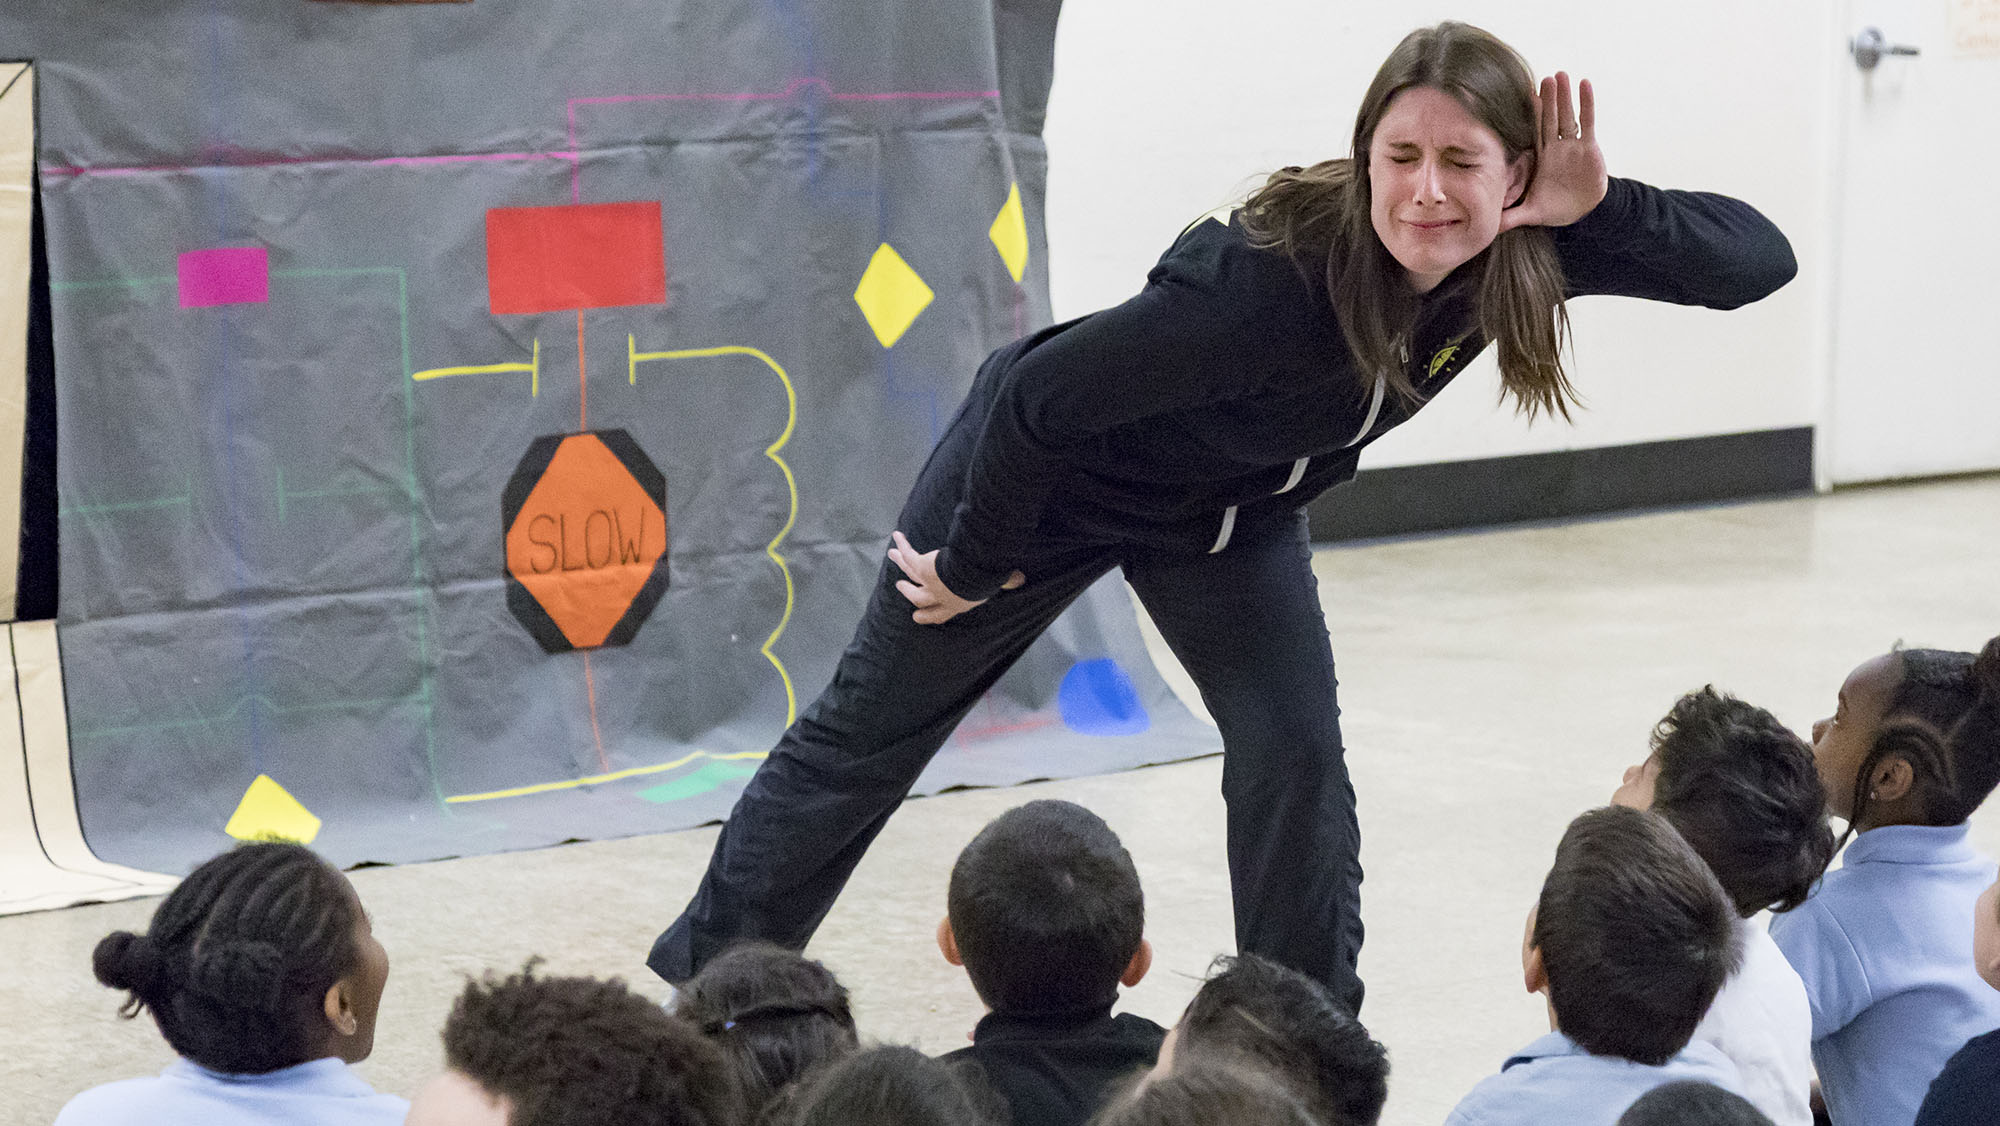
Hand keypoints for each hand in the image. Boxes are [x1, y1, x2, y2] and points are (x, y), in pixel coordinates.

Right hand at [887, 531, 1024, 625]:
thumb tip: (1021, 580)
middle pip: (918, 598)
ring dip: (901, 565)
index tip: (918, 617)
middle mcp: (938, 595)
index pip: (939, 614)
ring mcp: (927, 582)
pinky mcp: (921, 567)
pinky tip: (897, 536)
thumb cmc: (984, 583)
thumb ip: (1007, 582)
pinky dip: (903, 546)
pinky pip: (909, 556)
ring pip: (909, 573)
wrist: (970, 575)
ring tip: (892, 557)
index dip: (928, 616)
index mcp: (956, 604)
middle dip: (909, 594)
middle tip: (901, 588)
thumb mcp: (996, 583)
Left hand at [1500, 72, 1606, 232]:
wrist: (1582, 214)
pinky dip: (1587, 104)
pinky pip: (1587, 123)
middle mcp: (1556, 148)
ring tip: (1560, 74)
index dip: (1528, 115)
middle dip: (1547, 99)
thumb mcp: (1530, 213)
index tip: (1521, 94)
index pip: (1532, 132)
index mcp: (1541, 158)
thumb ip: (1510, 217)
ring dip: (1564, 96)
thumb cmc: (1556, 209)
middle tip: (1543, 77)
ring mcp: (1572, 146)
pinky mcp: (1589, 149)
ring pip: (1567, 116)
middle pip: (1549, 118)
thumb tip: (1487, 226)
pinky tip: (1585, 84)